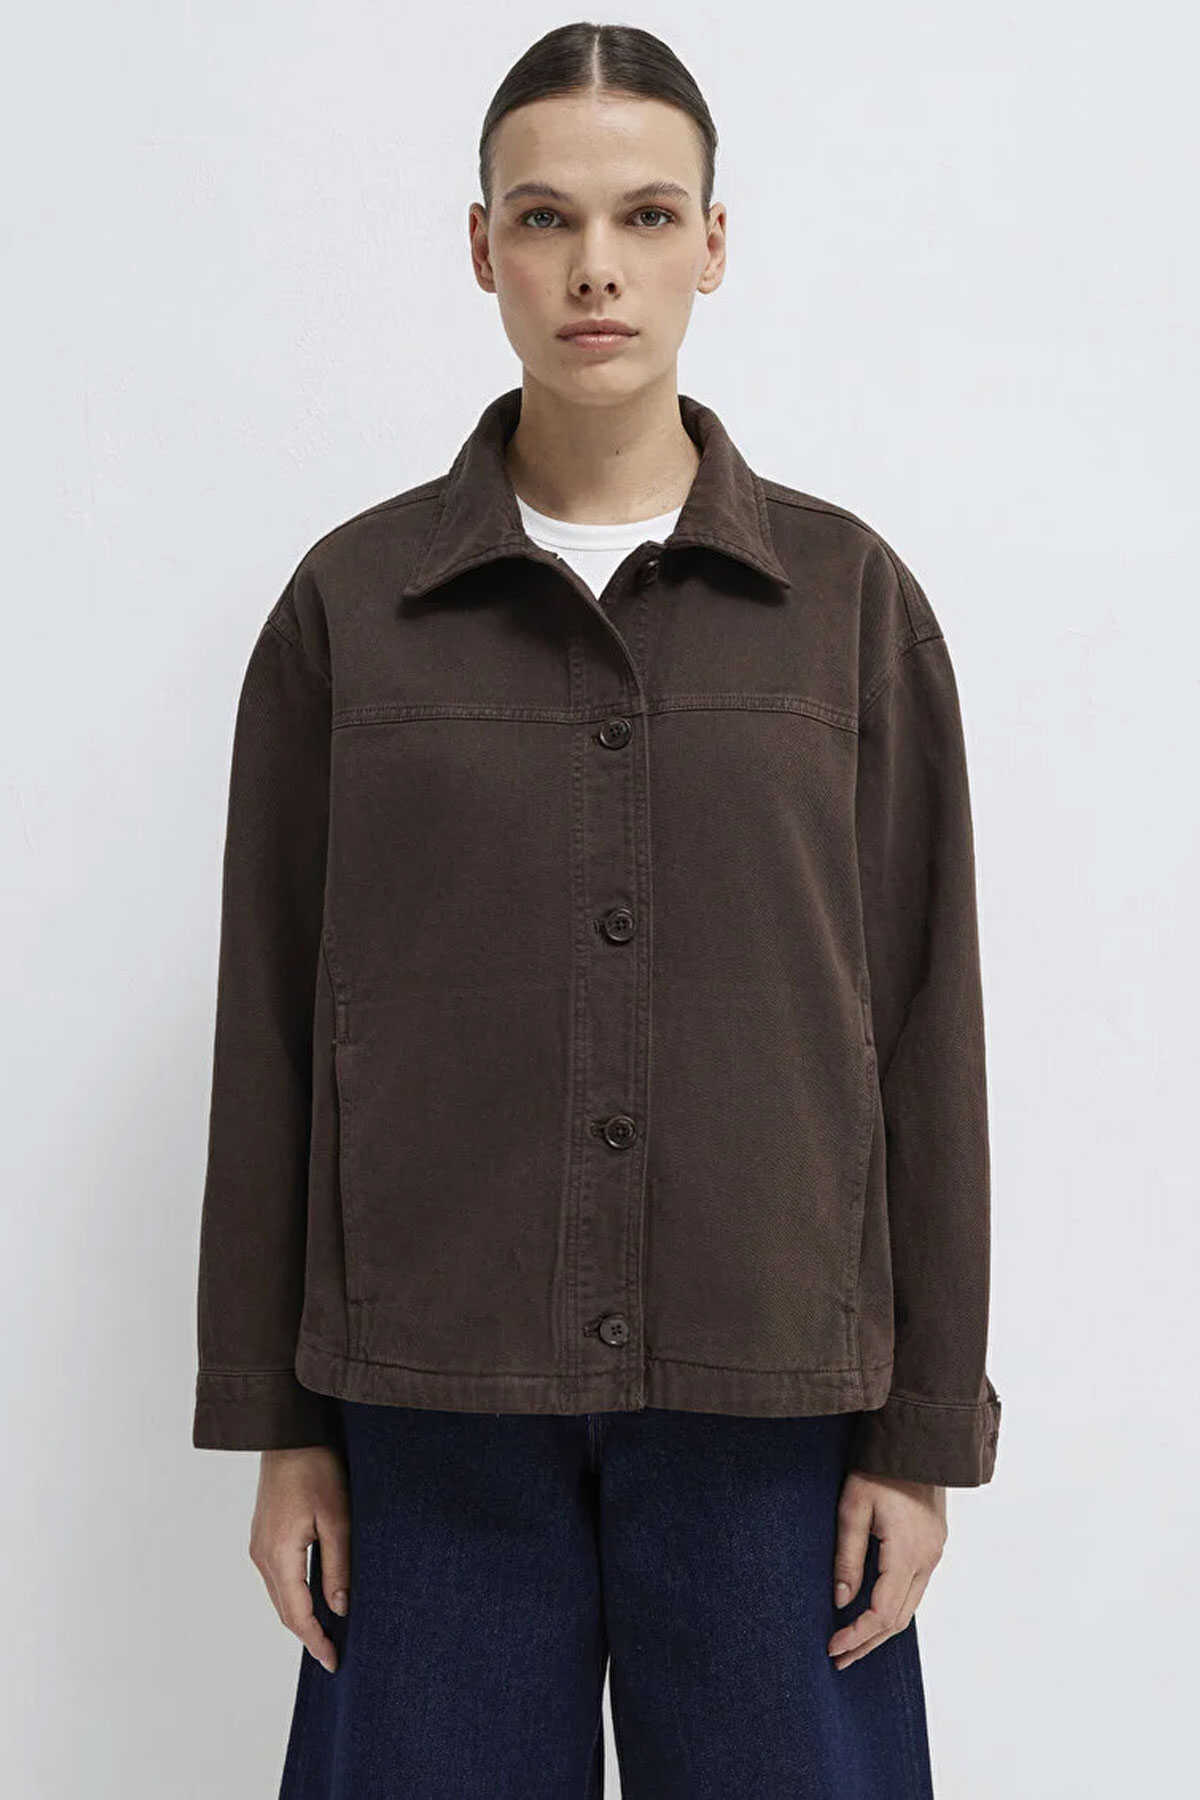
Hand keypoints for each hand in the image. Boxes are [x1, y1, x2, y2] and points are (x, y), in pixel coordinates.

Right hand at [249, 1445, 350, 1674]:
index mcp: (279, 1554)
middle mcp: (262, 1555)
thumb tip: (340, 1609)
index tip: (334, 1662)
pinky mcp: (263, 1536)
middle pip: (284, 1610)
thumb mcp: (337, 1518)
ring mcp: (259, 1546)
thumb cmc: (316, 1470)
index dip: (316, 1641)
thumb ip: (338, 1566)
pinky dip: (293, 1596)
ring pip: (279, 1596)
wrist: (288, 1435)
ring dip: (300, 1617)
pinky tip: (313, 1599)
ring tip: (327, 1633)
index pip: (297, 1614)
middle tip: (333, 1655)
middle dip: (308, 1635)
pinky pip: (277, 1578)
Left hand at [827, 1470, 946, 1669]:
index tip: (832, 1648)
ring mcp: (935, 1553)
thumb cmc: (879, 1468)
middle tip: (839, 1659)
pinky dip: (894, 1607)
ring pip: (910, 1607)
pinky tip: (875, 1612)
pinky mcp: (934, 1544)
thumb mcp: (853, 1507)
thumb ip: (848, 1556)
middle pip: (899, 1619)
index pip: (882, 1612)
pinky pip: (915, 1589)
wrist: (916, 1440)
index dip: (856, 1635)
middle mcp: (927, 1559)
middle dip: (868, 1643)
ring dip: (881, 1629)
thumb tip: (840, 1600)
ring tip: (852, 1644)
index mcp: (907, 1553)